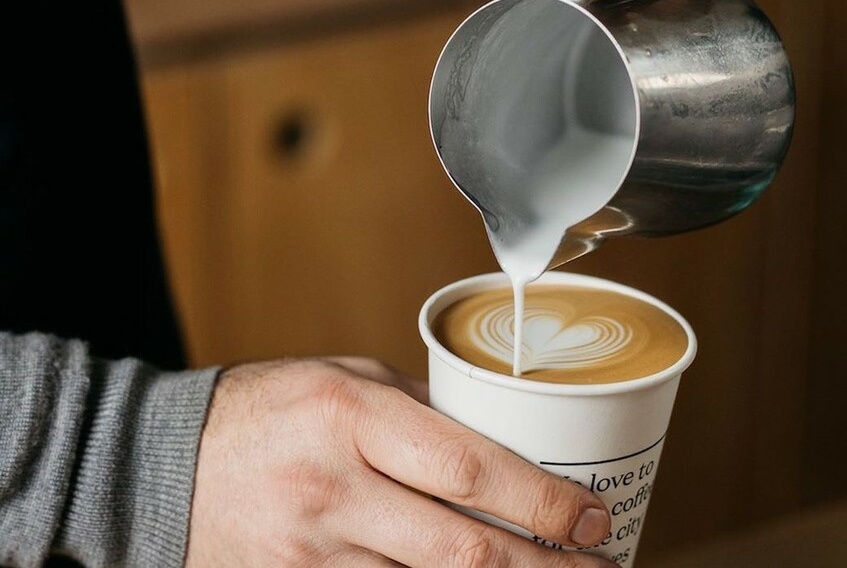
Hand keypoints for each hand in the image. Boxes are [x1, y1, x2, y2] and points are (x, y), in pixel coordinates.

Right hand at [186, 357, 614, 566]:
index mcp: (352, 415)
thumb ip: (420, 410)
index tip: (593, 517)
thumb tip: (499, 442)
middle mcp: (333, 487)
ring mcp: (311, 551)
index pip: (468, 469)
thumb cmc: (270, 408)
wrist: (165, 463)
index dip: (543, 503)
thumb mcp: (346, 379)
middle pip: (463, 550)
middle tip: (600, 567)